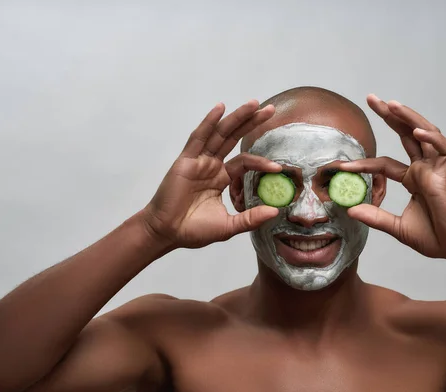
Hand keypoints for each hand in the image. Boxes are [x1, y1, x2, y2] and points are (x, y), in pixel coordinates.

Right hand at [141, 100, 281, 248]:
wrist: (167, 233)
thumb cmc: (194, 230)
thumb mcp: (228, 226)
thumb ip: (250, 218)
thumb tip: (275, 211)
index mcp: (221, 178)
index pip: (244, 162)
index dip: (261, 161)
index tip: (278, 167)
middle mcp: (211, 165)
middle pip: (234, 138)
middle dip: (251, 122)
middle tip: (271, 109)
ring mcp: (198, 161)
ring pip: (220, 133)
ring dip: (236, 117)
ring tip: (254, 104)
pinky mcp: (186, 160)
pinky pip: (199, 137)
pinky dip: (209, 122)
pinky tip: (220, 108)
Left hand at [340, 94, 445, 258]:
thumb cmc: (433, 238)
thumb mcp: (397, 227)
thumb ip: (376, 217)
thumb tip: (350, 210)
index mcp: (413, 179)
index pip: (384, 163)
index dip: (364, 163)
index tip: (341, 165)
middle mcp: (424, 169)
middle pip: (406, 135)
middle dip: (390, 115)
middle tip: (371, 98)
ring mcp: (436, 169)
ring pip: (425, 134)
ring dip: (409, 117)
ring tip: (391, 104)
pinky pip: (443, 150)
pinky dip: (432, 139)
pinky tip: (418, 131)